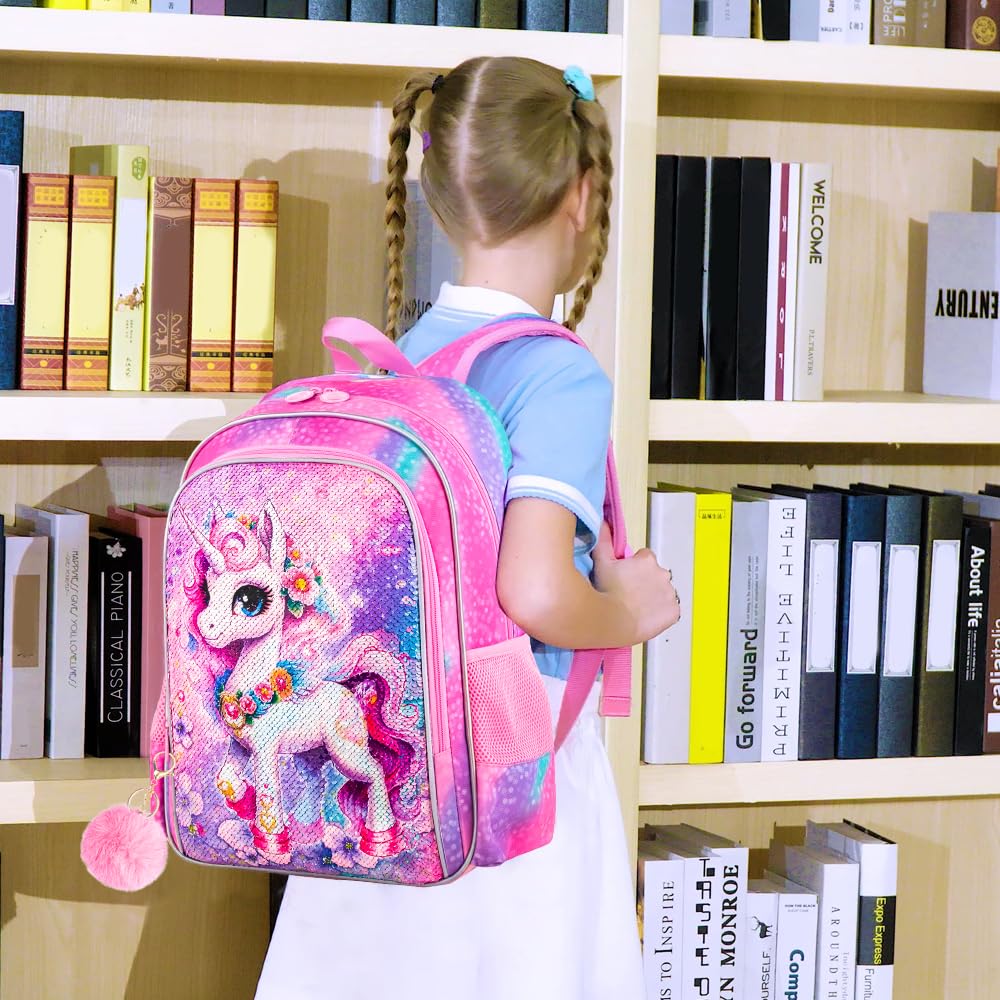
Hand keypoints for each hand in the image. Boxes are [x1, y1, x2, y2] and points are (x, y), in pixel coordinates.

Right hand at [592, 523, 680, 644]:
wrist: (614, 622)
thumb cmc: (606, 592)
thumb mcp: (601, 562)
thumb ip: (604, 540)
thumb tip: (604, 523)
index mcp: (647, 560)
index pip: (645, 558)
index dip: (634, 568)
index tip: (626, 577)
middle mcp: (663, 574)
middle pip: (655, 575)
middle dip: (645, 582)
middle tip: (629, 594)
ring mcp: (670, 594)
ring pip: (663, 592)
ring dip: (654, 597)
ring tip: (637, 607)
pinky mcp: (674, 612)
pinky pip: (670, 610)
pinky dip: (662, 613)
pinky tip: (647, 616)